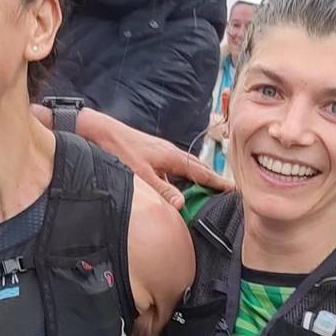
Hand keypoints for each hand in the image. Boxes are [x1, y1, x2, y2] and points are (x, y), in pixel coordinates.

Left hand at [75, 108, 232, 207]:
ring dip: (197, 178)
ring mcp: (162, 151)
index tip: (234, 189)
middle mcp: (171, 152)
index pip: (202, 172)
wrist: (101, 132)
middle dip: (212, 180)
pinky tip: (178, 185)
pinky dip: (182, 176)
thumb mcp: (141, 175)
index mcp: (172, 157)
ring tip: (207, 191)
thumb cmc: (120, 151)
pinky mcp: (154, 153)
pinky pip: (175, 166)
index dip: (217, 182)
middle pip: (198, 167)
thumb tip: (181, 204)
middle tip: (225, 192)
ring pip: (186, 166)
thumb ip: (161, 190)